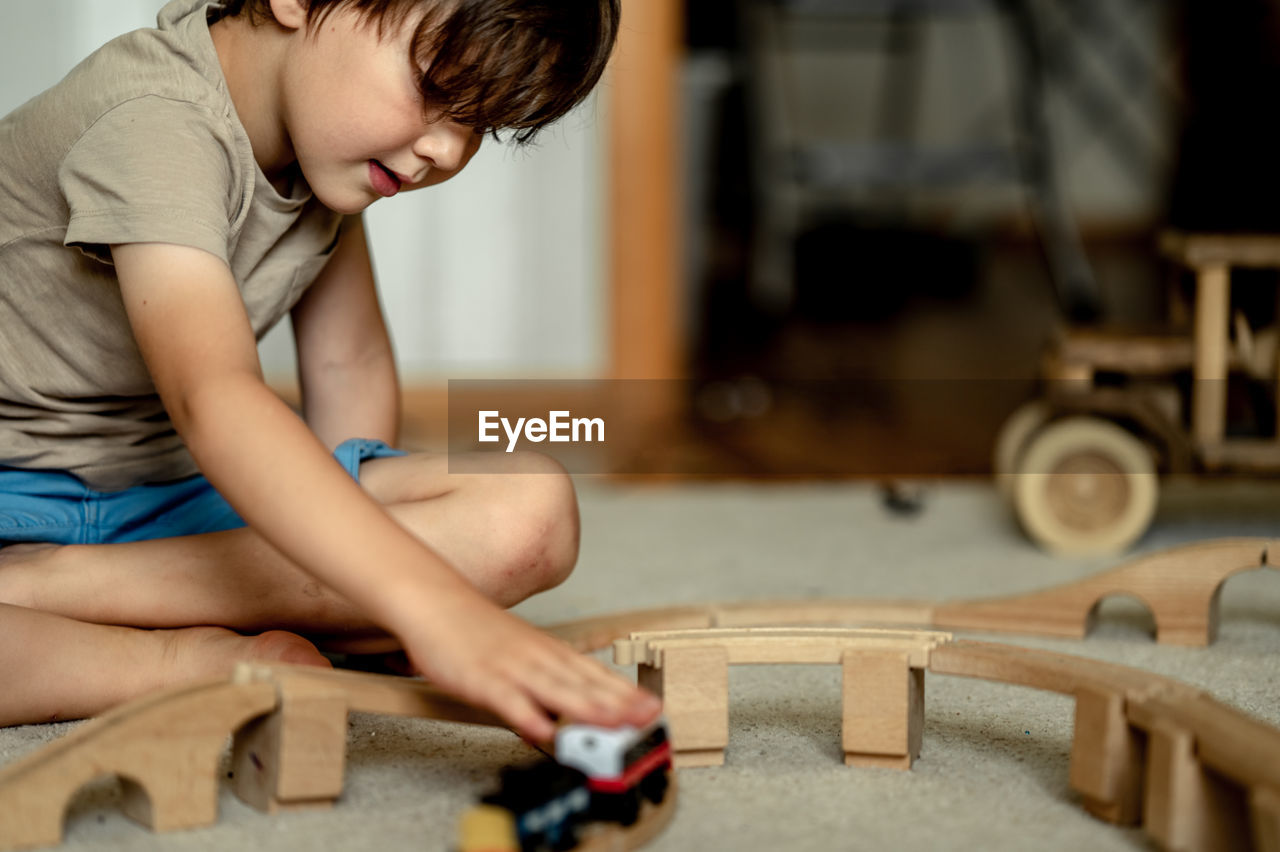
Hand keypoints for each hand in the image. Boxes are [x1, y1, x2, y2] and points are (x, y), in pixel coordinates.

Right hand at [398, 588, 661, 743]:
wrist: (435, 600)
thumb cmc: (475, 628)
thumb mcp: (520, 649)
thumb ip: (546, 675)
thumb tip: (571, 697)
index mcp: (546, 651)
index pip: (593, 674)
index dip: (624, 692)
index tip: (652, 707)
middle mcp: (535, 658)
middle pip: (582, 683)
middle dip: (617, 703)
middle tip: (647, 718)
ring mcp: (509, 667)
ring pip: (554, 690)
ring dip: (586, 708)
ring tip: (614, 723)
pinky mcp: (480, 678)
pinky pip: (506, 699)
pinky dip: (525, 715)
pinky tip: (542, 731)